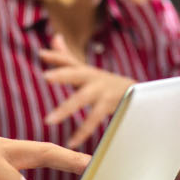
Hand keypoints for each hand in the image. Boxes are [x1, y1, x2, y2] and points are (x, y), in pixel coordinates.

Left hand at [39, 34, 137, 148]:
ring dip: (67, 109)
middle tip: (46, 77)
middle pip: (77, 73)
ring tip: (48, 120)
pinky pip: (94, 118)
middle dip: (63, 74)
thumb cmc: (104, 83)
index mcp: (86, 71)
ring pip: (84, 98)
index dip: (57, 56)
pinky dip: (83, 131)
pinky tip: (71, 141)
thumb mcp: (86, 69)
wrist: (138, 95)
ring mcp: (103, 91)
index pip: (70, 60)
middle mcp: (94, 78)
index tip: (42, 54)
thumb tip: (54, 37)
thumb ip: (67, 57)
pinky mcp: (110, 106)